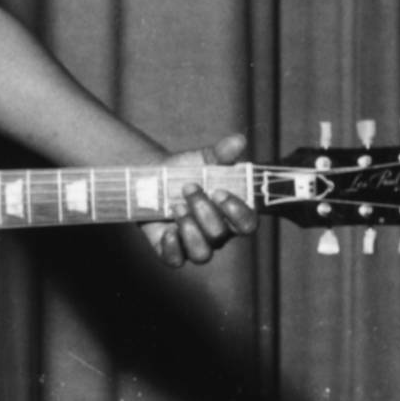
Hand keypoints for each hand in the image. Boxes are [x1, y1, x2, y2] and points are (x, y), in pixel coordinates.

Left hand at [142, 133, 256, 266]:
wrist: (152, 179)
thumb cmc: (185, 170)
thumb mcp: (203, 159)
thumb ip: (222, 153)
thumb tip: (238, 141)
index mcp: (231, 214)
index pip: (248, 224)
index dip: (237, 212)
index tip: (219, 192)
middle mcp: (217, 233)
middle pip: (220, 235)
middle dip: (204, 211)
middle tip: (188, 187)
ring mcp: (194, 244)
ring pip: (201, 254)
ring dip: (190, 230)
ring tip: (175, 207)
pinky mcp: (171, 250)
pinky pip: (176, 260)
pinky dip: (172, 248)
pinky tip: (167, 230)